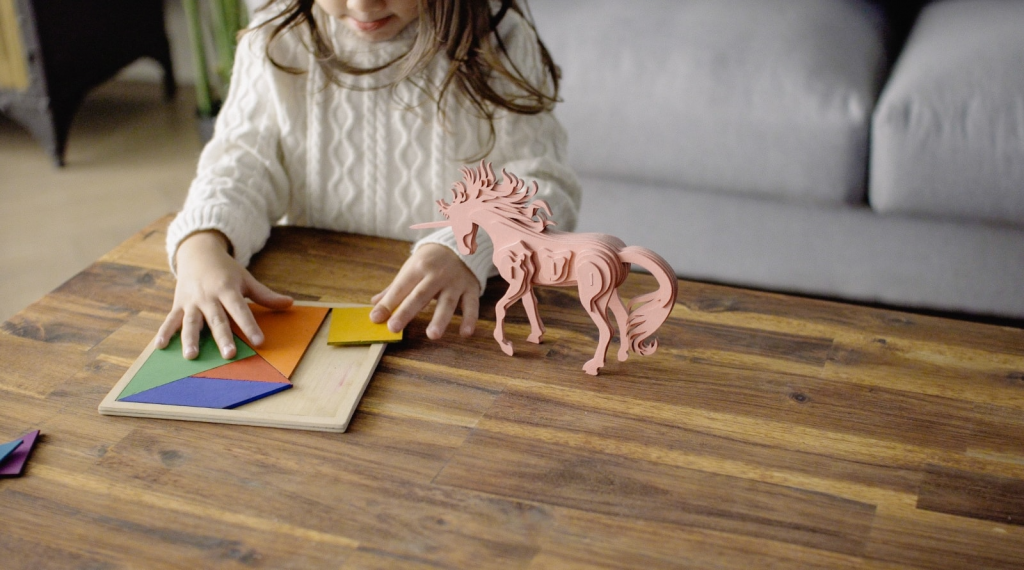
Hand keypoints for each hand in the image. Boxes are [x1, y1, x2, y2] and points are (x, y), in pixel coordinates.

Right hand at [155, 230, 292, 358]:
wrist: (198, 253)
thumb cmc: (226, 271)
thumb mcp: (246, 279)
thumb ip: (266, 295)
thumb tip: (290, 304)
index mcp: (227, 290)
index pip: (241, 310)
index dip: (250, 325)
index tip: (259, 341)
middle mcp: (209, 297)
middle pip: (217, 320)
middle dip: (223, 338)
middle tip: (229, 354)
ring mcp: (192, 302)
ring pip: (191, 322)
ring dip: (190, 339)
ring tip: (191, 356)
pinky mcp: (178, 305)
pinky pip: (170, 320)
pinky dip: (164, 332)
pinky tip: (160, 346)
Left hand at [370, 244, 479, 339]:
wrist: (461, 243)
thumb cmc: (430, 260)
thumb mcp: (411, 269)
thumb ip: (394, 289)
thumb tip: (374, 304)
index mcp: (418, 267)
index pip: (401, 288)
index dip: (388, 303)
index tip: (376, 318)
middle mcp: (437, 274)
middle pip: (420, 295)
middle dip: (406, 312)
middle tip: (393, 328)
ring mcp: (455, 282)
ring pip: (447, 302)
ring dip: (440, 319)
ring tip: (432, 335)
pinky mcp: (470, 288)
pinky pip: (471, 305)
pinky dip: (470, 319)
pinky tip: (465, 334)